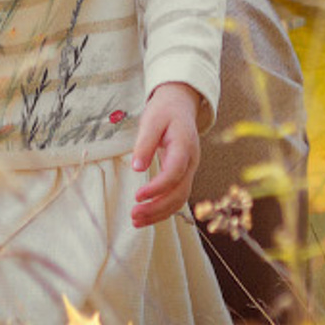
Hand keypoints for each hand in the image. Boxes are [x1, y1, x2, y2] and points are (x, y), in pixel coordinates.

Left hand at [129, 81, 203, 227]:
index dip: (157, 188)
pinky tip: (146, 214)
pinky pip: (176, 196)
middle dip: (157, 208)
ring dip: (159, 213)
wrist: (180, 104)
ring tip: (136, 220)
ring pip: (179, 199)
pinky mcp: (183, 175)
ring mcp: (189, 170)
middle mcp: (191, 162)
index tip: (138, 196)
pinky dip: (162, 209)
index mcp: (184, 146)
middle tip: (134, 214)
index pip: (174, 173)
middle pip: (179, 193)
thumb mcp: (152, 120)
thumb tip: (137, 167)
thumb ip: (145, 143)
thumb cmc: (165, 110)